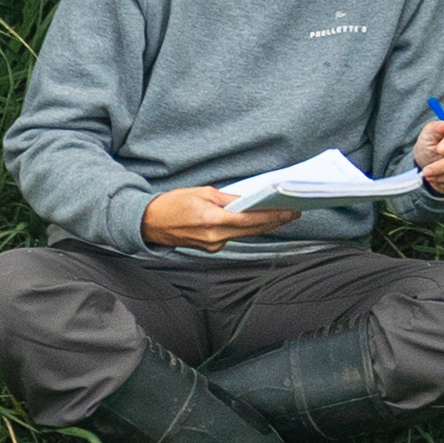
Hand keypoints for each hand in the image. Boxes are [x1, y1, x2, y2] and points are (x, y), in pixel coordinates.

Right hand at [142, 184, 294, 250]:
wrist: (150, 223)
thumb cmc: (173, 204)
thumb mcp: (203, 193)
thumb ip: (228, 200)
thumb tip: (248, 201)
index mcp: (212, 221)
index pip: (249, 219)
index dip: (272, 216)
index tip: (289, 211)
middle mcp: (214, 238)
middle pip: (251, 230)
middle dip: (273, 222)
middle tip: (293, 213)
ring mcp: (212, 246)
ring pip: (243, 234)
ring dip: (261, 226)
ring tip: (279, 216)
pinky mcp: (210, 248)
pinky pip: (233, 237)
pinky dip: (245, 229)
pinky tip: (256, 222)